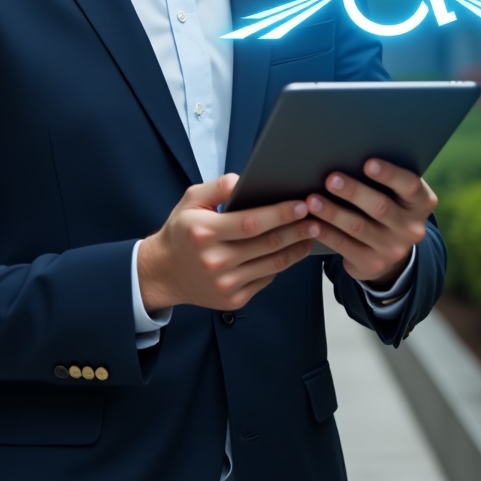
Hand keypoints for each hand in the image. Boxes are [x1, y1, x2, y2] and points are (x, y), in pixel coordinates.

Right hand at [137, 174, 317, 311]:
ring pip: (272, 264)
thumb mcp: (191, 200)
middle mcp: (215, 261)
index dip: (279, 214)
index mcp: (204, 232)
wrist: (164, 272)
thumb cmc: (181, 232)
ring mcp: (225, 283)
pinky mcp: (233, 299)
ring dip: (296, 249)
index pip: (250, 222)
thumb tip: (244, 180)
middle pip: (267, 244)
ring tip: (311, 234)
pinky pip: (266, 280)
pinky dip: (281, 265)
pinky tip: (292, 252)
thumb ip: (217, 186)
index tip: (300, 205)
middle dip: (296, 230)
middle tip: (317, 218)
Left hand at [306, 160, 437, 288]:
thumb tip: (345, 153)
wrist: (389, 249)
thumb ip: (381, 179)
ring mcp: (393, 249)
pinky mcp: (372, 264)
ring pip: (359, 227)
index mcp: (421, 203)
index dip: (390, 174)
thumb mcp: (394, 193)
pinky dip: (326, 233)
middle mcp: (412, 228)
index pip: (410, 186)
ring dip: (333, 213)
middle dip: (353, 192)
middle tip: (330, 179)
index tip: (368, 163)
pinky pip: (345, 246)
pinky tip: (311, 223)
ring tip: (312, 200)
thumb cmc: (386, 204)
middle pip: (381, 207)